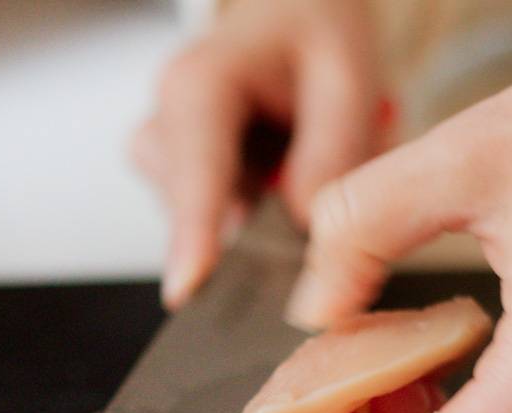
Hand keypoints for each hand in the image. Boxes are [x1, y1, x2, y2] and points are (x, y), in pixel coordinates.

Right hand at [133, 0, 385, 306]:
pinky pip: (207, 224)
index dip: (192, 233)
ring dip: (252, 221)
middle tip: (309, 206)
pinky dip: (246, 220)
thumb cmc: (312, 37)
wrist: (289, 19)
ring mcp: (165, 153)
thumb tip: (305, 224)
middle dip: (247, 232)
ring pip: (200, 225)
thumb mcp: (346, 75)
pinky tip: (274, 181)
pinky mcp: (175, 180)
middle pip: (193, 212)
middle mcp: (167, 119)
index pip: (193, 170)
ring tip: (296, 166)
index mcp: (200, 84)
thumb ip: (332, 150)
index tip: (187, 287)